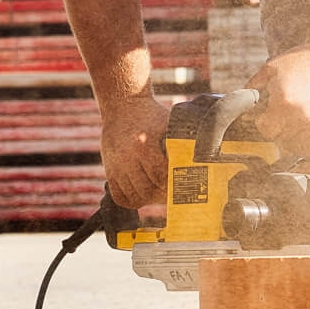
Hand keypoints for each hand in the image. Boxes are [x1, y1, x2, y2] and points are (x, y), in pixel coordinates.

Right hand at [99, 93, 170, 208]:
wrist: (122, 107)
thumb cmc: (150, 116)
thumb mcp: (167, 123)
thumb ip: (181, 142)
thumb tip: (200, 159)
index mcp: (143, 144)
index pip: (160, 175)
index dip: (172, 183)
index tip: (181, 184)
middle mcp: (127, 156)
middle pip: (147, 189)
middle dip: (162, 194)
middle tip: (173, 194)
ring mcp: (116, 165)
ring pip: (134, 196)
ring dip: (149, 199)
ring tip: (160, 194)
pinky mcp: (109, 170)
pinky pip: (119, 196)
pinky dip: (132, 200)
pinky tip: (143, 194)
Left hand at [247, 45, 309, 161]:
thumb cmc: (304, 61)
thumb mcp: (272, 67)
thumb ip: (254, 85)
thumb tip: (243, 99)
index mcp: (284, 102)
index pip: (265, 129)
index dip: (263, 121)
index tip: (266, 114)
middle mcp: (301, 117)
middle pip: (280, 139)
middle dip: (277, 128)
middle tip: (281, 116)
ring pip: (296, 146)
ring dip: (291, 137)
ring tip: (294, 122)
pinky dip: (308, 142)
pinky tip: (307, 128)